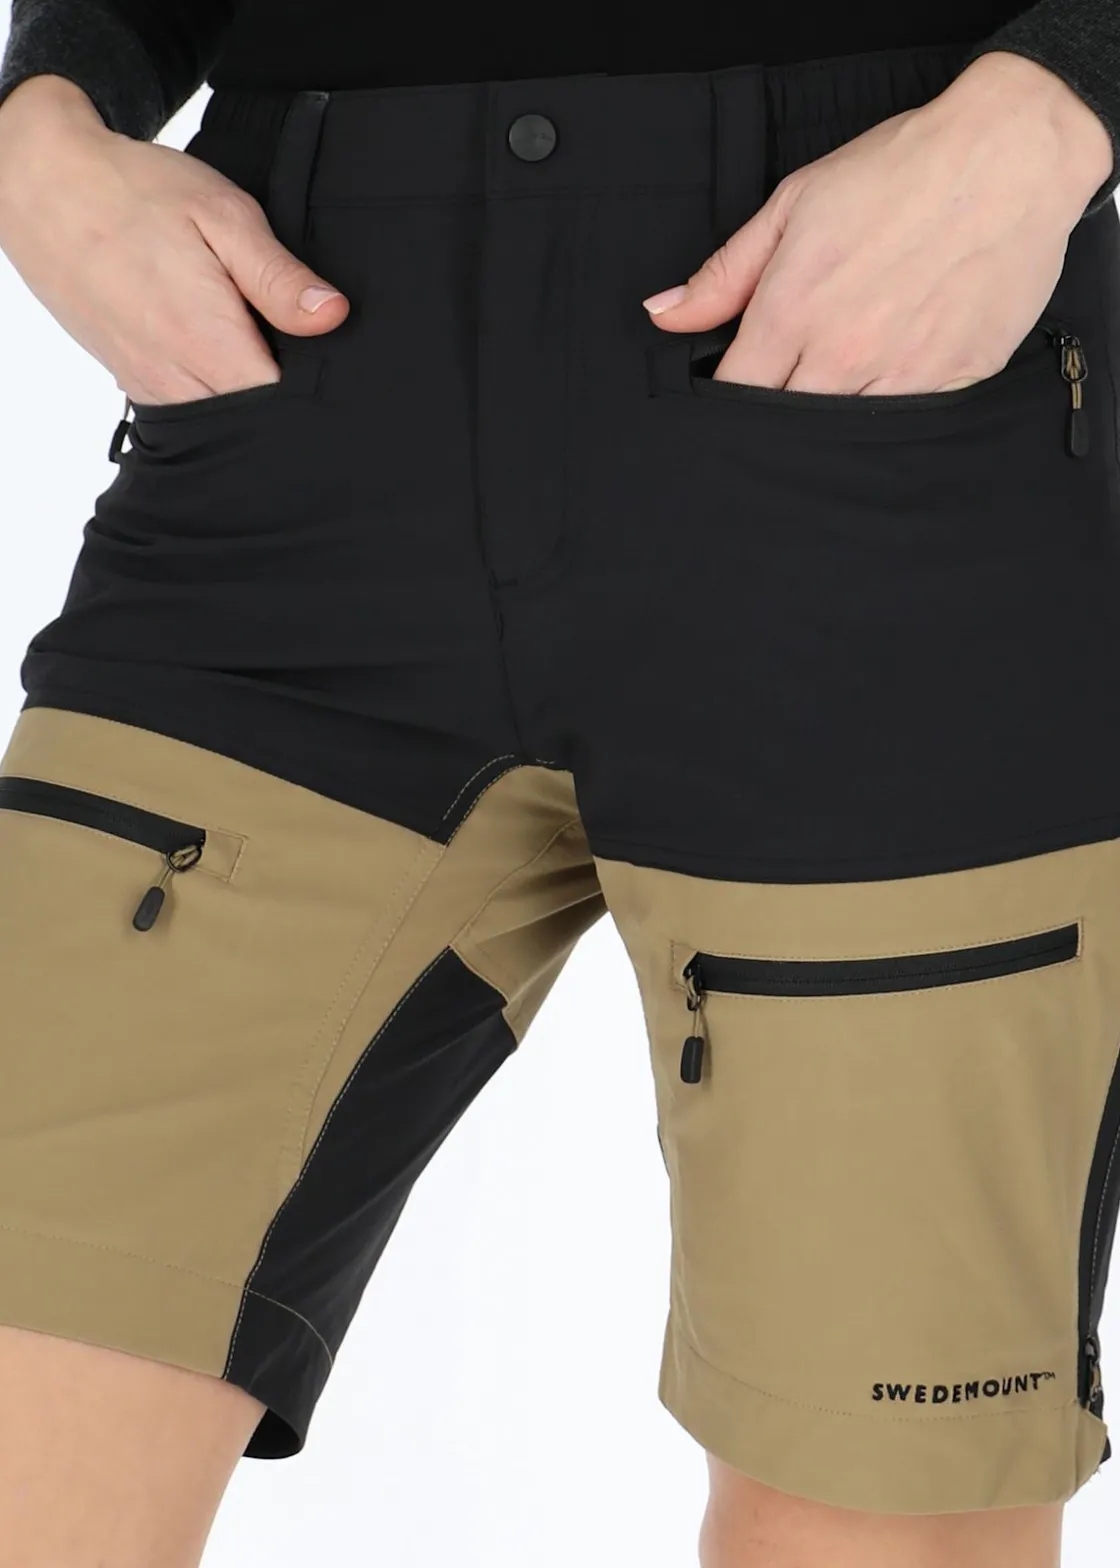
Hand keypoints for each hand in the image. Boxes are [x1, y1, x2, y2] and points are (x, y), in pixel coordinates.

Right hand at [0, 75, 348, 405]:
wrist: (46, 187)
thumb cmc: (134, 193)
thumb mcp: (223, 216)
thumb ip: (278, 276)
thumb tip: (332, 316)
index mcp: (207, 341)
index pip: (282, 402)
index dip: (313, 383)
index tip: (318, 351)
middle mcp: (177, 378)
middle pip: (254, 418)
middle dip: (280, 387)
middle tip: (282, 334)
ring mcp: (150, 385)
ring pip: (221, 418)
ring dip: (243, 388)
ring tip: (246, 334)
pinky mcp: (133, 382)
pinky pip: (187, 407)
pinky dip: (210, 387)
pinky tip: (214, 344)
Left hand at [642, 52, 1113, 394]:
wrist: (1009, 160)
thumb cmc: (900, 173)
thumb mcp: (794, 205)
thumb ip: (725, 272)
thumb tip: (662, 313)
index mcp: (791, 310)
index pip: (734, 393)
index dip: (725, 399)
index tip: (732, 390)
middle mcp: (839, 353)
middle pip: (781, 422)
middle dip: (772, 414)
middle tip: (782, 393)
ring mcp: (896, 374)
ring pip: (838, 433)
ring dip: (828, 419)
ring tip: (837, 384)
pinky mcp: (947, 384)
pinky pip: (898, 426)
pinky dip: (884, 416)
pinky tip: (884, 386)